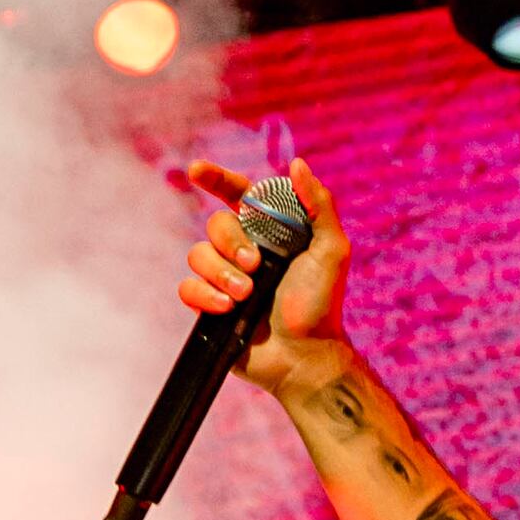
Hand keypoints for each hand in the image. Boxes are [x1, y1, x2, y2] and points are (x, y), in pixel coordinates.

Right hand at [175, 154, 353, 394]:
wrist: (304, 356)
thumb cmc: (321, 305)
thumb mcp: (332, 250)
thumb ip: (319, 205)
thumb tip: (297, 164)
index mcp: (271, 232)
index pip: (239, 195)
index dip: (216, 179)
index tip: (196, 170)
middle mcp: (245, 250)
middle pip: (216, 224)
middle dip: (232, 243)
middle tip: (255, 267)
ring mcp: (225, 277)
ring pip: (198, 255)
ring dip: (221, 273)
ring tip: (245, 295)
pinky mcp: (209, 305)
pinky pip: (187, 287)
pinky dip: (204, 295)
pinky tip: (226, 308)